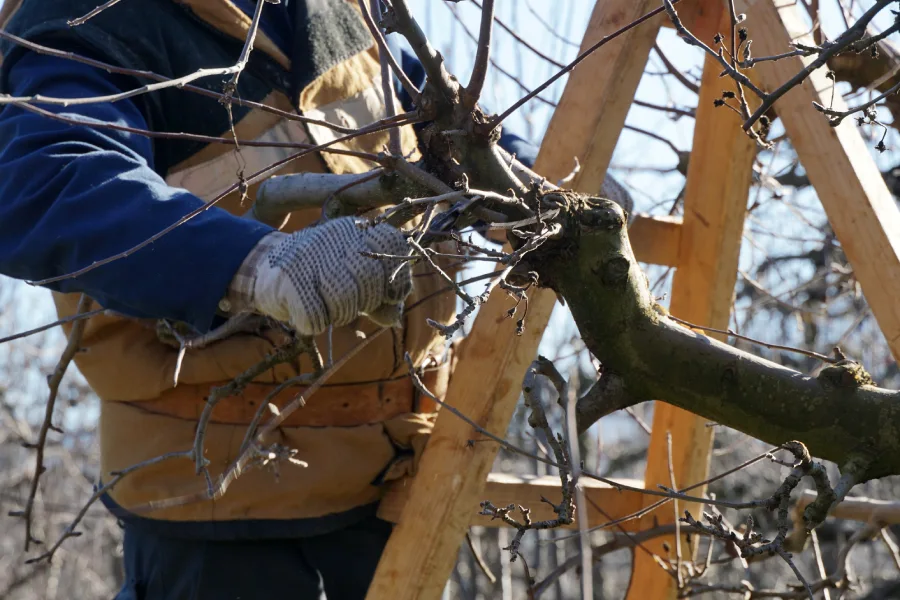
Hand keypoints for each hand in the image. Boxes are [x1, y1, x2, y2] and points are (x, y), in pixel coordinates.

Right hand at [248, 218, 411, 335]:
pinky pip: (316, 318)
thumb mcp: (355, 280)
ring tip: (326, 306)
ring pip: (344, 301)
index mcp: (355, 231)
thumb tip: (393, 317)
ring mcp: (308, 257)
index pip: (391, 246)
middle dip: (364, 302)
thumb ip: (381, 296)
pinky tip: (306, 311)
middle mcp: (333, 238)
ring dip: (339, 315)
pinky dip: (314, 323)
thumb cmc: (319, 277)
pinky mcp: (288, 280)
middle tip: (347, 303)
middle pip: (369, 280)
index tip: (389, 295)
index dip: (395, 279)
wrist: (264, 268)